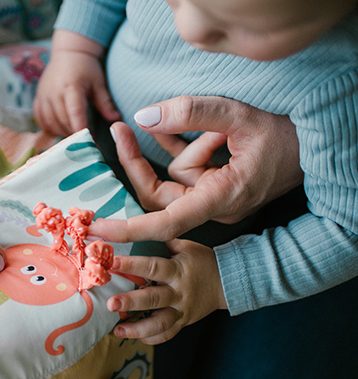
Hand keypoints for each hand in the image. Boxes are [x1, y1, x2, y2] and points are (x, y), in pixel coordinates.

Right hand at [34, 30, 120, 136]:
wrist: (68, 53)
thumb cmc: (87, 69)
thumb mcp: (99, 83)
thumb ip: (105, 102)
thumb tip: (115, 119)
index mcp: (71, 88)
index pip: (75, 115)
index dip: (82, 131)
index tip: (91, 143)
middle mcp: (54, 93)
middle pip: (63, 122)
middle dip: (75, 136)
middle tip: (86, 144)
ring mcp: (44, 96)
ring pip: (51, 124)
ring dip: (63, 133)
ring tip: (75, 137)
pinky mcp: (38, 99)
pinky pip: (41, 121)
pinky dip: (50, 129)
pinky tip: (61, 130)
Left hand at [90, 96, 301, 242]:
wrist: (313, 148)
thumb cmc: (284, 135)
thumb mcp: (239, 115)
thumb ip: (191, 113)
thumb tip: (142, 118)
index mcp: (222, 197)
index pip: (167, 220)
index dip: (131, 227)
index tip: (99, 230)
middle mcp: (213, 205)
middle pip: (159, 192)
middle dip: (140, 160)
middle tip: (120, 128)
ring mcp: (212, 200)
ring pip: (174, 178)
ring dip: (187, 147)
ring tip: (221, 131)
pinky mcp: (213, 191)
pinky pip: (184, 174)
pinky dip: (182, 151)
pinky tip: (184, 131)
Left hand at [107, 239, 226, 343]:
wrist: (227, 282)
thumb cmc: (201, 261)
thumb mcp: (185, 246)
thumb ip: (162, 241)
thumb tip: (135, 229)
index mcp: (177, 270)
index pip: (153, 267)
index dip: (133, 265)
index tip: (113, 263)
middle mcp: (179, 292)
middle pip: (153, 299)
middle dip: (130, 302)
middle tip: (110, 304)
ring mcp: (181, 310)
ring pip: (160, 323)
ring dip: (137, 328)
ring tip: (117, 330)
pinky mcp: (183, 322)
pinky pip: (167, 334)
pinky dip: (151, 338)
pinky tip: (134, 336)